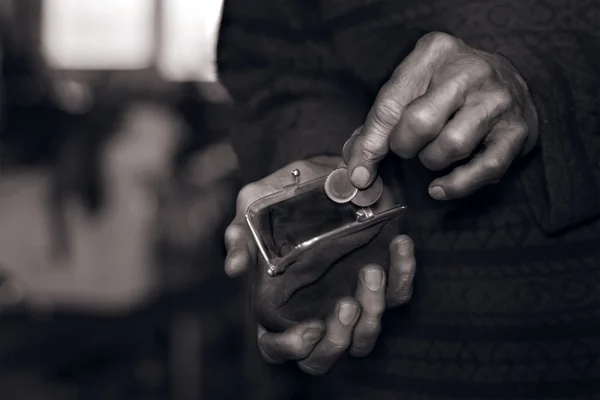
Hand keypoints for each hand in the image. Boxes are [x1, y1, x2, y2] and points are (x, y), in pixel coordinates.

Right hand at [224, 158, 415, 374]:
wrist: (320, 172)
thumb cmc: (282, 195)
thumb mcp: (253, 208)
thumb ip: (241, 236)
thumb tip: (234, 268)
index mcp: (280, 302)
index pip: (276, 346)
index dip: (291, 348)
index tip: (310, 328)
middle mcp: (315, 308)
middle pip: (324, 355)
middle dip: (339, 338)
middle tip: (346, 304)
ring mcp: (350, 297)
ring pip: (365, 335)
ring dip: (373, 311)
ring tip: (371, 271)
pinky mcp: (382, 281)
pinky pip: (399, 294)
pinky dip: (403, 275)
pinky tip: (400, 245)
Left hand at [345, 32, 538, 199]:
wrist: (508, 81)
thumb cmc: (447, 89)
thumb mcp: (411, 89)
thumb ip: (379, 124)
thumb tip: (357, 170)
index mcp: (434, 53)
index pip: (390, 103)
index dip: (371, 143)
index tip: (360, 172)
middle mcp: (469, 71)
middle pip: (420, 123)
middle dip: (405, 147)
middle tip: (408, 149)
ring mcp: (497, 99)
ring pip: (451, 146)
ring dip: (432, 162)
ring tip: (433, 153)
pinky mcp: (517, 130)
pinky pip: (484, 168)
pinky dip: (456, 185)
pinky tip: (441, 186)